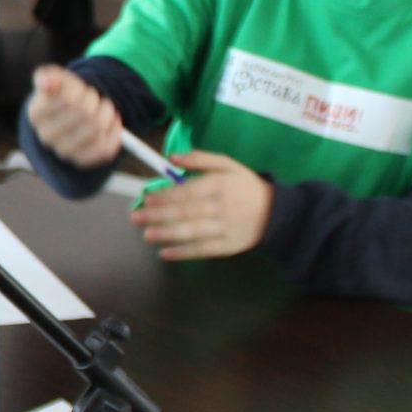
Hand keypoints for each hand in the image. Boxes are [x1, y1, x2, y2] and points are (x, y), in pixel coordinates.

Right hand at [25, 65, 123, 168]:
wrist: (66, 116)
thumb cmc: (62, 94)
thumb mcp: (55, 79)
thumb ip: (48, 75)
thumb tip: (45, 82)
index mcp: (36, 114)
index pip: (67, 99)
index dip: (79, 89)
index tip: (78, 88)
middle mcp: (46, 136)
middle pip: (84, 113)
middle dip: (93, 99)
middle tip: (91, 98)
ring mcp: (64, 151)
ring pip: (98, 128)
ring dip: (106, 112)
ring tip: (102, 108)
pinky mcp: (82, 160)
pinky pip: (107, 147)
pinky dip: (115, 131)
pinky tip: (111, 122)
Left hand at [127, 148, 272, 260]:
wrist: (276, 213)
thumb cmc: (245, 186)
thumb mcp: (228, 165)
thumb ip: (200, 159)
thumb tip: (172, 157)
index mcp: (220, 185)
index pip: (188, 191)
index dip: (165, 195)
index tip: (146, 198)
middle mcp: (222, 207)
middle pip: (186, 212)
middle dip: (159, 215)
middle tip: (136, 217)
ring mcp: (225, 228)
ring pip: (193, 232)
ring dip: (167, 234)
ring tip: (146, 235)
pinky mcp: (228, 246)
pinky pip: (203, 250)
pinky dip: (184, 253)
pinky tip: (165, 253)